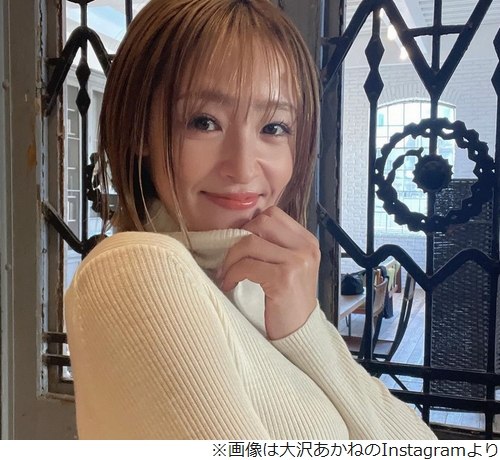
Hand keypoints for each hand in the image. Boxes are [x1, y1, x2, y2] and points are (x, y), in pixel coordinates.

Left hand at [220, 206, 319, 339]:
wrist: (299, 333)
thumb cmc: (288, 300)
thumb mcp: (288, 266)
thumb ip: (274, 245)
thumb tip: (240, 229)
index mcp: (307, 241)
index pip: (273, 215)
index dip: (250, 226)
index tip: (241, 247)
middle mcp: (306, 248)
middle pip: (261, 223)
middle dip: (239, 239)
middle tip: (231, 260)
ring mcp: (297, 262)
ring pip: (250, 242)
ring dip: (231, 258)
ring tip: (228, 274)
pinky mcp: (284, 279)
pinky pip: (247, 265)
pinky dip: (232, 273)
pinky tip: (229, 284)